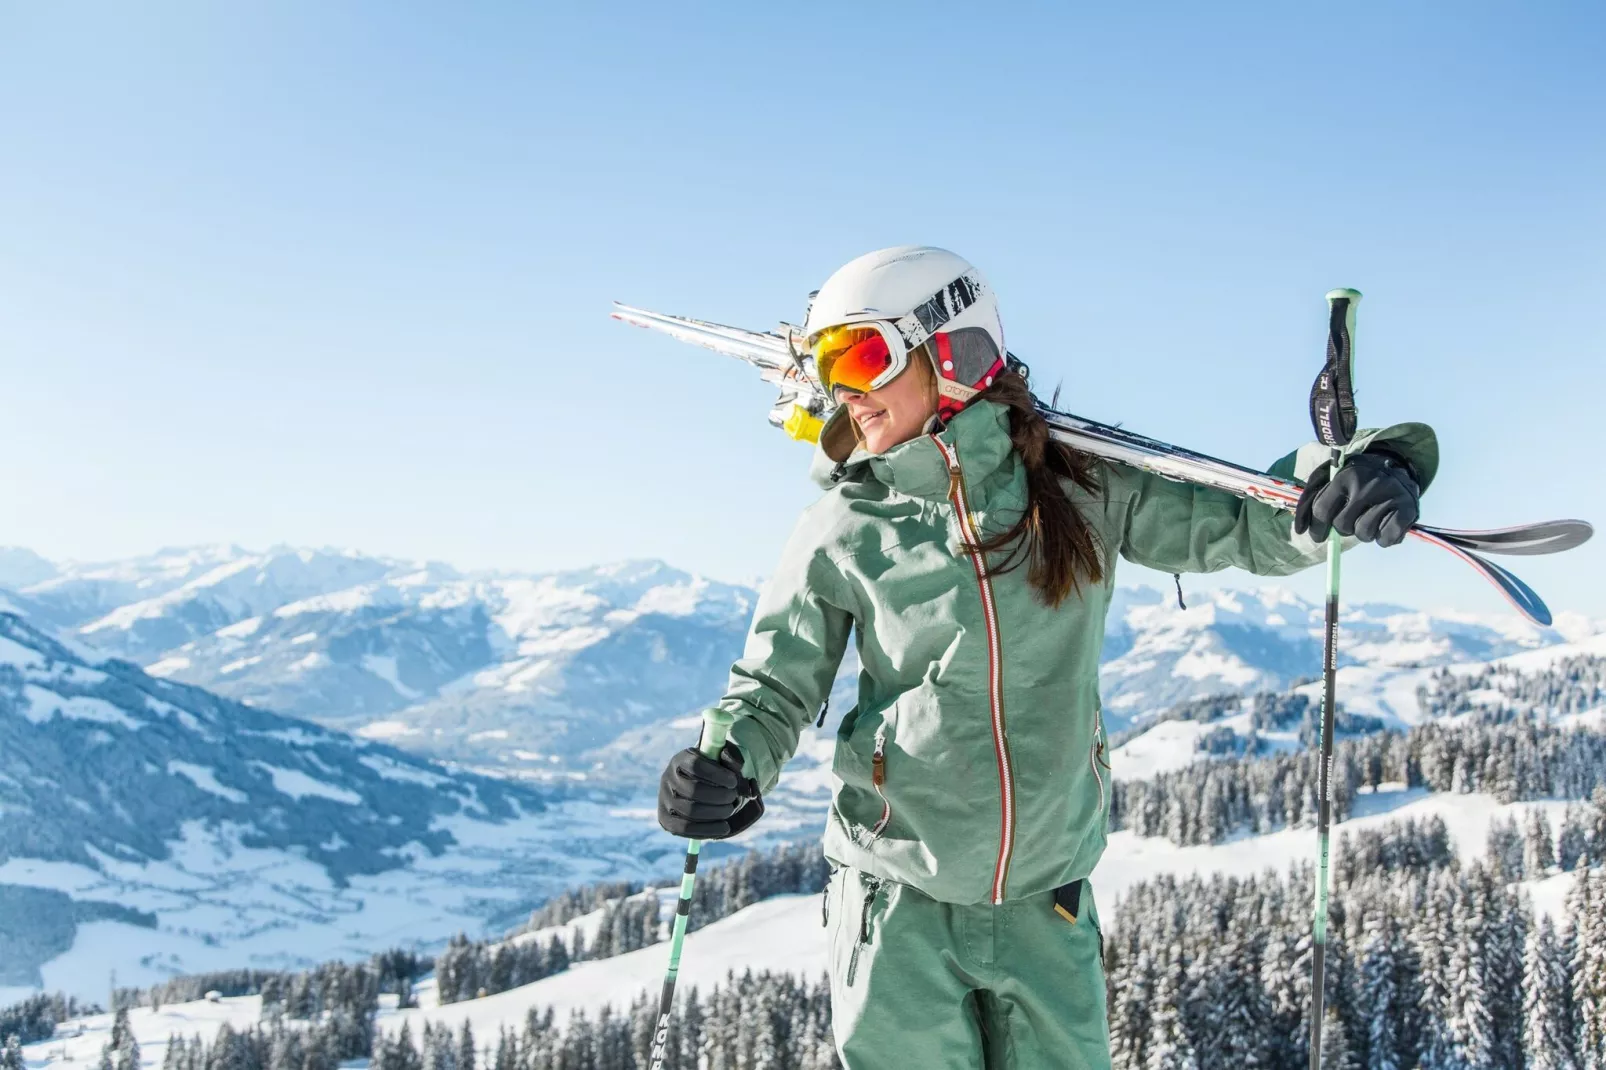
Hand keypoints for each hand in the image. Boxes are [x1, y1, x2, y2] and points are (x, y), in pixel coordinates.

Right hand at [657, 740, 763, 839]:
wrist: (698, 787)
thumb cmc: (714, 773)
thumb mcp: (722, 761)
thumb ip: (731, 759)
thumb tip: (737, 765)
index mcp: (681, 760)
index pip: (696, 766)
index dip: (717, 775)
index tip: (733, 782)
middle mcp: (667, 779)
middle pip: (693, 790)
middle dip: (719, 796)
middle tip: (734, 797)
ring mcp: (665, 800)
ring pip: (690, 811)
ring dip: (716, 812)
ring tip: (730, 808)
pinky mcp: (665, 820)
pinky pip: (685, 829)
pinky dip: (708, 830)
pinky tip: (725, 827)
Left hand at [1293, 449, 1420, 546]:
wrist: (1393, 467)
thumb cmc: (1353, 481)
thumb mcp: (1328, 480)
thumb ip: (1309, 502)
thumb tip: (1300, 530)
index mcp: (1345, 476)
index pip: (1322, 510)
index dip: (1317, 528)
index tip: (1318, 536)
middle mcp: (1368, 484)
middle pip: (1343, 525)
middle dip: (1344, 527)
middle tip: (1352, 517)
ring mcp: (1390, 495)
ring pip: (1365, 534)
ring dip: (1364, 532)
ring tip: (1369, 516)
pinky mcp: (1409, 508)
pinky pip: (1387, 539)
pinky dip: (1384, 538)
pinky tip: (1384, 522)